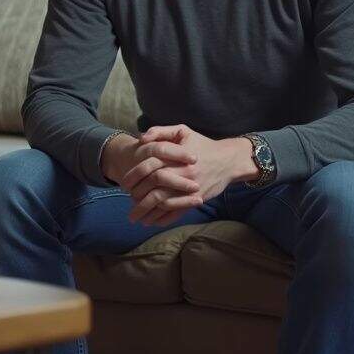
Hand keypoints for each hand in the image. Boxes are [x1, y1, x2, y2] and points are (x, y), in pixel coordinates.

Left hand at [129, 125, 255, 227]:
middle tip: (128, 202)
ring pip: (163, 202)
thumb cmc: (203, 145)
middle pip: (153, 187)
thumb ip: (161, 131)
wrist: (229, 160)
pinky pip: (176, 211)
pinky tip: (152, 222)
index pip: (148, 167)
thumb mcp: (183, 131)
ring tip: (135, 217)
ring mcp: (189, 187)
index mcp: (175, 156)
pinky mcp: (196, 199)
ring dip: (147, 211)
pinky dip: (162, 218)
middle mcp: (181, 173)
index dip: (134, 175)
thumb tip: (141, 138)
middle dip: (137, 197)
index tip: (124, 183)